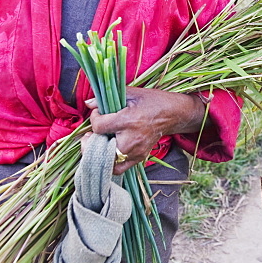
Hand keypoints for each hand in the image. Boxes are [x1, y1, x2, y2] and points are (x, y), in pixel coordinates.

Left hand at [86, 87, 207, 174]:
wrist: (172, 114)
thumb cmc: (152, 101)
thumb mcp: (131, 93)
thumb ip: (108, 98)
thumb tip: (88, 103)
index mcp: (128, 121)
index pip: (99, 126)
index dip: (94, 118)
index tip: (99, 113)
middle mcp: (131, 139)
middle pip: (100, 147)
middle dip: (92, 139)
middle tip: (93, 132)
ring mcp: (135, 151)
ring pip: (106, 160)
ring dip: (98, 152)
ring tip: (98, 142)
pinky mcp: (138, 158)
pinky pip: (118, 169)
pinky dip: (108, 163)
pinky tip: (106, 153)